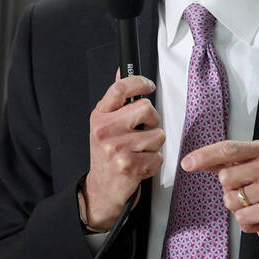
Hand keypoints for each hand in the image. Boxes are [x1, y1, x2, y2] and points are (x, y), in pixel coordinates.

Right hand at [84, 76, 164, 230]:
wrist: (101, 188)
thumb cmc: (106, 154)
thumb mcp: (104, 124)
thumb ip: (116, 100)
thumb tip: (122, 71)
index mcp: (99, 116)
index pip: (120, 89)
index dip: (139, 82)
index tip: (148, 86)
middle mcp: (105, 130)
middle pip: (147, 108)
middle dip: (153, 120)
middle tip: (144, 130)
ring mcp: (117, 148)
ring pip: (157, 135)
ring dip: (154, 145)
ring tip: (139, 151)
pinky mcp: (130, 165)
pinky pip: (158, 156)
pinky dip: (153, 162)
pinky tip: (140, 164)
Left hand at [182, 140, 258, 258]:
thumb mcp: (247, 173)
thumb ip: (224, 163)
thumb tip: (192, 161)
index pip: (229, 149)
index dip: (205, 156)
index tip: (186, 163)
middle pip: (226, 176)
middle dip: (230, 191)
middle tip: (249, 196)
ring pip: (231, 199)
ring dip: (238, 209)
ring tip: (255, 208)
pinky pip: (241, 217)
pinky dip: (246, 223)